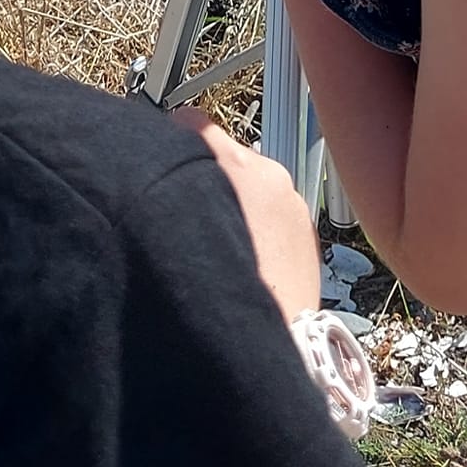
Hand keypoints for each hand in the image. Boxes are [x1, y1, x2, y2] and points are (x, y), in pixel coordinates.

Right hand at [173, 107, 319, 319]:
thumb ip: (168, 190)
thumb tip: (158, 176)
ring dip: (236, 202)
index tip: (161, 163)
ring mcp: (293, 201)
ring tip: (218, 249)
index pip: (192, 123)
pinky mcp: (308, 231)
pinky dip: (261, 226)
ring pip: (253, 185)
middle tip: (188, 214)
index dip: (171, 142)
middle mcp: (268, 172)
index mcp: (232, 164)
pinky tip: (247, 263)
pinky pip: (276, 213)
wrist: (267, 342)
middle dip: (207, 176)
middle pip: (225, 156)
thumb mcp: (171, 227)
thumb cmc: (211, 293)